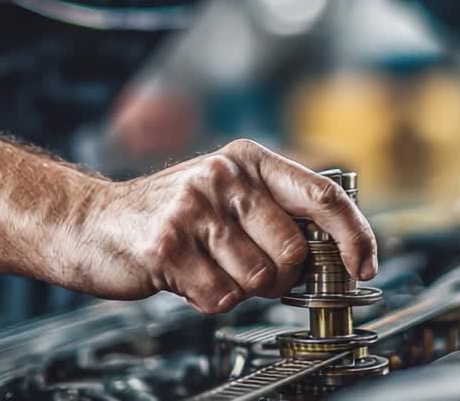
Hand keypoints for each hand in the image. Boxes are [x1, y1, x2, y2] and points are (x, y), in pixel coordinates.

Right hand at [82, 140, 376, 311]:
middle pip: (294, 250)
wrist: (95, 223)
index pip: (324, 194)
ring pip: (259, 278)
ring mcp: (195, 207)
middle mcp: (225, 176)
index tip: (365, 264)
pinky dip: (211, 299)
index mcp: (250, 161)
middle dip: (281, 277)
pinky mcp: (168, 244)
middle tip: (250, 269)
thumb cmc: (172, 214)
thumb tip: (335, 250)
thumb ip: (276, 211)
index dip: (355, 234)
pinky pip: (222, 296)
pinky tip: (189, 276)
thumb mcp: (228, 194)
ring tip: (211, 267)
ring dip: (241, 288)